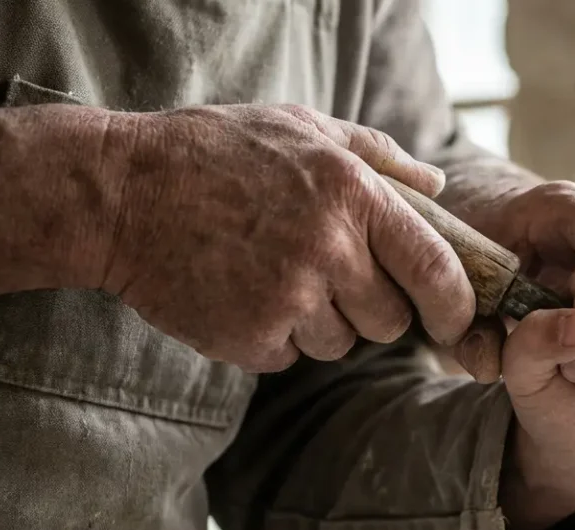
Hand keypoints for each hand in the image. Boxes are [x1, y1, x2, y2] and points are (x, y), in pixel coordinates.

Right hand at [98, 104, 474, 371]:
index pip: (438, 270)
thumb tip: (437, 183)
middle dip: (370, 310)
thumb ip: (378, 155)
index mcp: (355, 195)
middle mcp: (330, 248)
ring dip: (317, 323)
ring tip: (270, 275)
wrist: (117, 192)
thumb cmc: (216, 154)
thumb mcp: (302, 127)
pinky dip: (270, 338)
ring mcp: (289, 297)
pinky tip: (239, 295)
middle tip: (328, 278)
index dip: (457, 306)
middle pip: (391, 321)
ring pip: (340, 343)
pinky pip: (288, 358)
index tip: (455, 322)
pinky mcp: (248, 336)